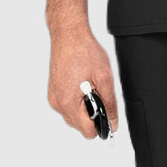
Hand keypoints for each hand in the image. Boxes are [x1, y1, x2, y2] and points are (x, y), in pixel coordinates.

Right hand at [47, 22, 119, 139]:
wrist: (69, 35)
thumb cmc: (83, 52)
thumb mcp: (105, 79)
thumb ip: (110, 104)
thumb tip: (112, 123)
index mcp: (68, 102)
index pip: (87, 132)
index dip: (100, 125)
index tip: (107, 114)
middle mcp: (57, 103)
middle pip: (80, 126)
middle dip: (92, 114)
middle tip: (97, 93)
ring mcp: (54, 97)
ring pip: (74, 116)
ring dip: (84, 108)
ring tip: (90, 87)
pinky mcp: (53, 92)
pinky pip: (68, 106)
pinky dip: (77, 101)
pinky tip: (82, 85)